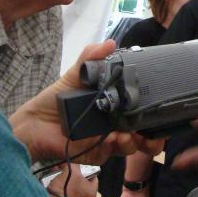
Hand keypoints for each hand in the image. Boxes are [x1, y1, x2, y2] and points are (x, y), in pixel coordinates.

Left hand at [9, 40, 163, 163]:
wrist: (34, 122)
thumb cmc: (55, 100)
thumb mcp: (75, 76)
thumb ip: (91, 58)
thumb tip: (110, 43)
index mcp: (115, 107)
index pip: (141, 112)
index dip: (155, 114)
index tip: (163, 109)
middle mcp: (116, 125)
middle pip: (144, 135)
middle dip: (154, 136)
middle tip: (153, 132)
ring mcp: (108, 141)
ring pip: (132, 146)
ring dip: (134, 141)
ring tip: (127, 134)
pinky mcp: (97, 153)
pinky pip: (112, 153)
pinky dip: (115, 146)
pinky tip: (112, 139)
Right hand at [46, 163, 98, 196]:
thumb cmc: (64, 190)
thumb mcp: (71, 170)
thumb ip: (75, 165)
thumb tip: (74, 164)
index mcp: (92, 192)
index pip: (93, 177)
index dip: (86, 170)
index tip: (79, 167)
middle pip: (81, 183)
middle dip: (72, 175)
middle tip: (66, 171)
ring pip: (72, 189)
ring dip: (65, 181)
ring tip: (57, 176)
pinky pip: (65, 196)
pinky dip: (60, 190)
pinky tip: (53, 184)